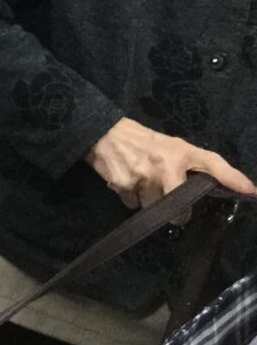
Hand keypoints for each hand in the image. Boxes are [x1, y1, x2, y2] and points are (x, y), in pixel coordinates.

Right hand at [86, 117, 255, 209]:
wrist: (102, 132)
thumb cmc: (144, 141)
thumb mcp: (176, 146)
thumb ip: (205, 166)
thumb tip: (245, 188)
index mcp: (180, 153)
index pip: (211, 164)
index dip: (230, 178)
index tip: (252, 192)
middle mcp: (163, 165)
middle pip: (178, 211)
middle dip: (174, 212)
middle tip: (167, 198)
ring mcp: (141, 177)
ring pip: (153, 210)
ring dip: (148, 202)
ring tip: (142, 182)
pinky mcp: (121, 185)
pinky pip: (132, 205)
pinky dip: (130, 198)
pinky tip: (127, 181)